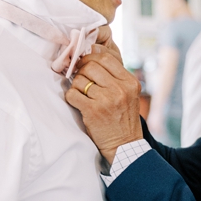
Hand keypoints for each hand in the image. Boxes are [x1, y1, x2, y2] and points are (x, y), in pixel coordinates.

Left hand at [64, 43, 143, 162]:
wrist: (125, 145)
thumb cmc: (123, 119)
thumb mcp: (128, 94)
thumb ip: (115, 77)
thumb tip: (91, 55)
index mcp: (130, 82)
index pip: (106, 57)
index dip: (90, 57)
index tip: (85, 64)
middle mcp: (120, 88)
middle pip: (91, 65)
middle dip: (81, 71)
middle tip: (80, 79)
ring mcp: (106, 99)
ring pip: (79, 79)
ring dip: (76, 85)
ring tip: (81, 94)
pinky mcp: (93, 110)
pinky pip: (72, 94)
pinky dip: (71, 97)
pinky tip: (78, 102)